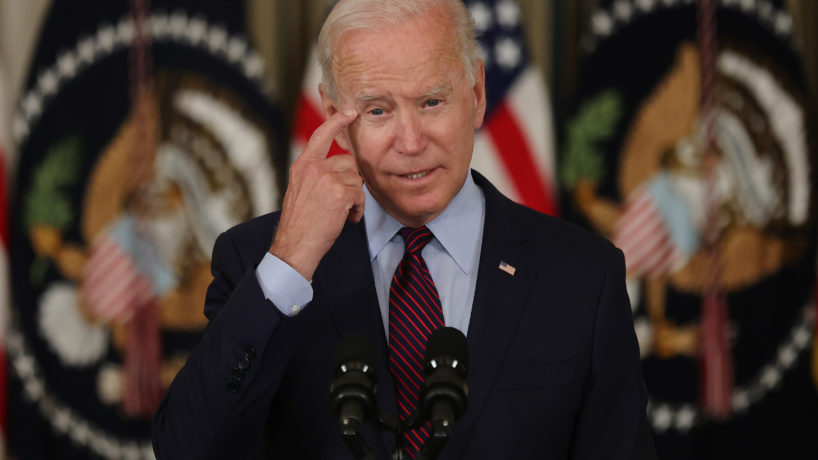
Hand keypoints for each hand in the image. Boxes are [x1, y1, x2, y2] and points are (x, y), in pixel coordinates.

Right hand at [270, 110, 362, 279]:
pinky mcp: (340, 193)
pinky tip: (347, 219)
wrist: (295, 245)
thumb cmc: (300, 223)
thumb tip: (342, 170)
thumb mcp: (301, 191)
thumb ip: (317, 175)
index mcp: (303, 166)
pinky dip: (357, 210)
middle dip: (351, 182)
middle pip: (348, 163)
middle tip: (343, 201)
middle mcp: (314, 168)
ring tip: (343, 213)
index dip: (336, 122)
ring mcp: (327, 179)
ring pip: (356, 180)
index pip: (320, 136)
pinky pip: (360, 195)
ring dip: (355, 198)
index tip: (349, 113)